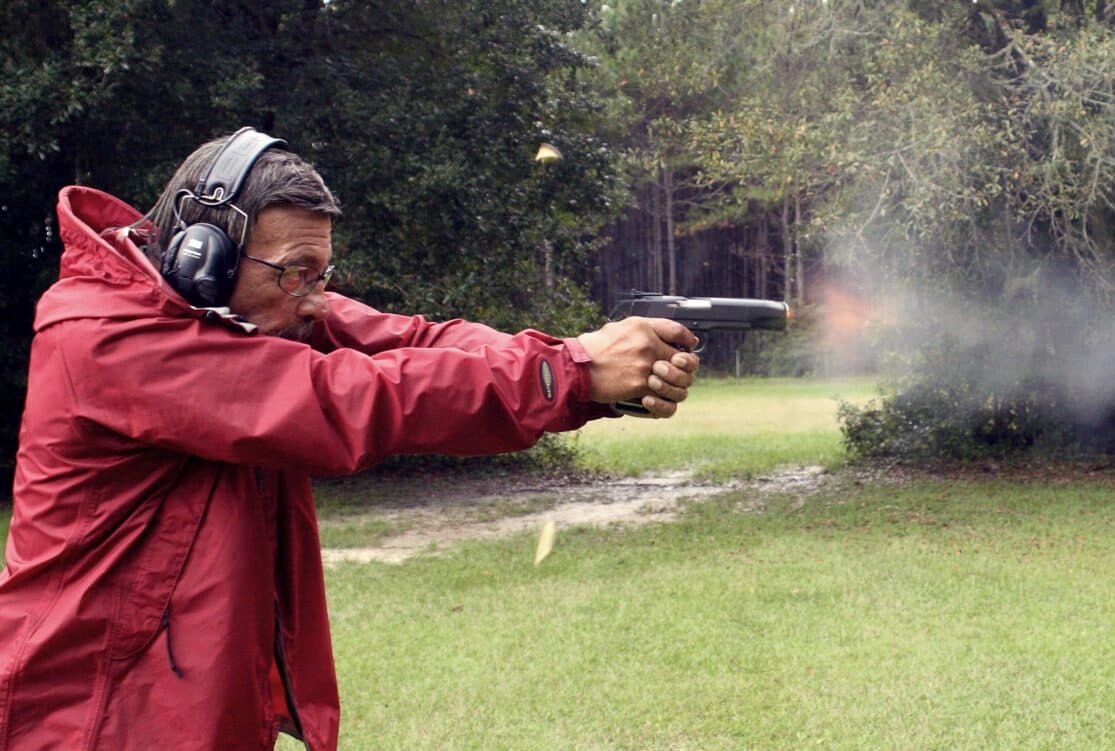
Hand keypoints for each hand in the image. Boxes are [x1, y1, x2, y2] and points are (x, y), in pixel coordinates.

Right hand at [576, 317, 699, 417]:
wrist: (576, 367)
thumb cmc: (592, 348)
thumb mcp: (617, 328)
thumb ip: (640, 330)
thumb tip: (654, 334)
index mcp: (644, 327)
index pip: (678, 331)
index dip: (688, 340)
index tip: (690, 346)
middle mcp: (649, 344)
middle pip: (686, 359)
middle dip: (686, 368)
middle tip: (679, 372)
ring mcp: (647, 366)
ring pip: (679, 381)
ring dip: (674, 386)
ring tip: (662, 387)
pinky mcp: (640, 385)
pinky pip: (662, 396)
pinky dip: (659, 401)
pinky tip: (650, 400)